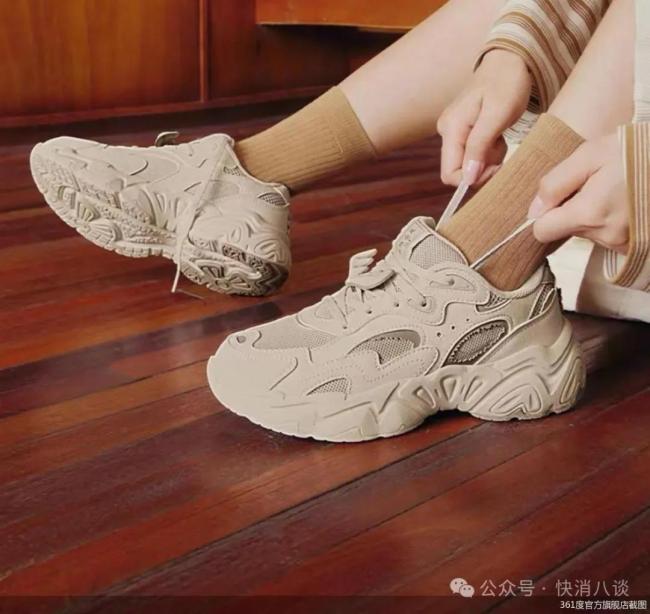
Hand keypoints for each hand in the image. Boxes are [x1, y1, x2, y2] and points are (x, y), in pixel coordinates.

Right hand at [437, 49, 531, 185]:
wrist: (510, 59)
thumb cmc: (507, 82)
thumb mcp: (497, 115)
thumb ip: (480, 147)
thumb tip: (468, 179)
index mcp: (451, 128)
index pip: (450, 173)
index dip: (472, 178)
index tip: (497, 168)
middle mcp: (447, 132)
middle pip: (459, 170)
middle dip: (482, 169)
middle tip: (503, 150)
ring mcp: (454, 132)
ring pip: (468, 164)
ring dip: (488, 160)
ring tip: (501, 139)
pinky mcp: (463, 132)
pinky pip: (473, 154)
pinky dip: (489, 152)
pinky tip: (497, 137)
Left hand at [529, 133, 628, 253]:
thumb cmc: (638, 150)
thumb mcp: (590, 155)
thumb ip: (555, 184)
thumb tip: (533, 210)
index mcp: (588, 214)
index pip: (542, 232)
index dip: (544, 214)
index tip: (557, 198)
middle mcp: (605, 235)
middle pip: (567, 230)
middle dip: (573, 209)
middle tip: (596, 183)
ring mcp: (623, 242)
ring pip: (589, 232)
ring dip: (594, 213)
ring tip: (615, 189)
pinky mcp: (637, 244)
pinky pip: (609, 236)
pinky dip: (612, 220)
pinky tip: (626, 201)